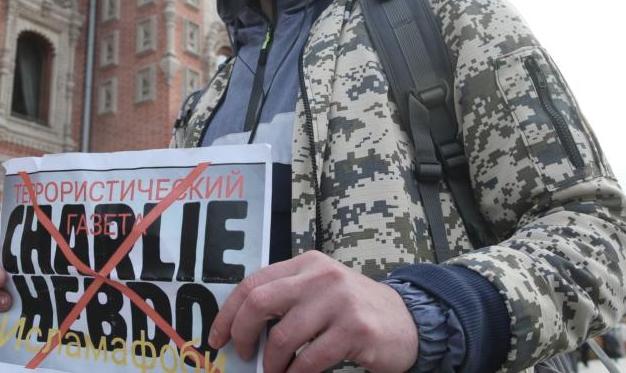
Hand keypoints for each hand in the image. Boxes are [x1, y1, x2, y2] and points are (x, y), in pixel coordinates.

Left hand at [208, 251, 417, 372]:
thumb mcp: (319, 291)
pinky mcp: (355, 329)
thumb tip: (240, 328)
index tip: (217, 337)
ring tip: (276, 371)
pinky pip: (310, 359)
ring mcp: (339, 301)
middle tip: (244, 354)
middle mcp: (321, 276)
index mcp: (306, 264)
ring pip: (283, 337)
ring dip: (273, 363)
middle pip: (260, 303)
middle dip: (242, 334)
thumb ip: (286, 298)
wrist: (407, 321)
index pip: (252, 283)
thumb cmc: (354, 310)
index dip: (228, 313)